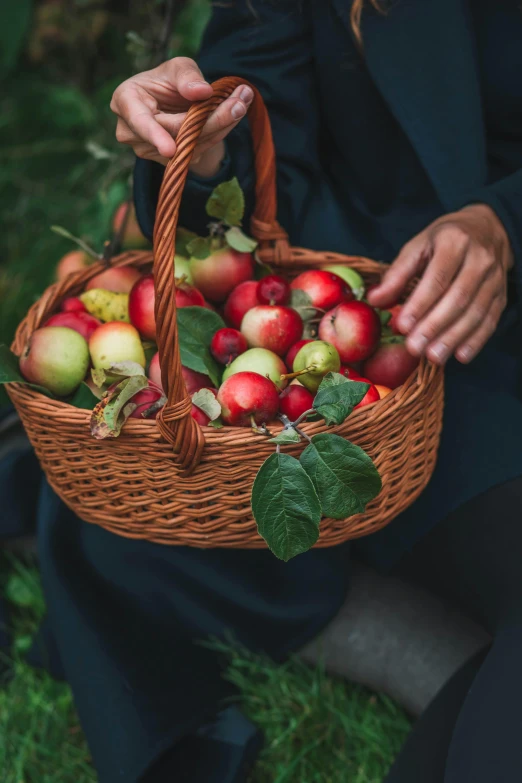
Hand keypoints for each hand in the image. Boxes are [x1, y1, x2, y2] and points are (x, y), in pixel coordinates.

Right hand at [110, 57, 253, 175]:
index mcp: (126, 102)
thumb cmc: (167, 81)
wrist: (171, 102)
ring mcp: (150, 151)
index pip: (140, 122)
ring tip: (241, 102)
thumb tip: (202, 92)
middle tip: (239, 103)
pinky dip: (217, 134)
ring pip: (190, 146)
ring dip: (220, 127)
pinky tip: (231, 116)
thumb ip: (187, 76)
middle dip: (211, 120)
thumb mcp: (177, 68)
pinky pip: (197, 151)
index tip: (170, 150)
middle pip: (175, 135)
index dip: (155, 136)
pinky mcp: (169, 163)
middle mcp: (132, 132)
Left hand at [368, 205, 512, 364]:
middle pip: (458, 298)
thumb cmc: (444, 240)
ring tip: (432, 357)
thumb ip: (397, 274)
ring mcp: (494, 278)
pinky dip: (476, 341)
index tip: (402, 326)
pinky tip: (460, 356)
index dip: (420, 304)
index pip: (437, 278)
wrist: (486, 229)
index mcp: (454, 242)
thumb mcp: (418, 246)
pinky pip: (491, 320)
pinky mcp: (502, 295)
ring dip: (453, 338)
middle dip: (434, 326)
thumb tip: (375, 300)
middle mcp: (480, 259)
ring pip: (476, 312)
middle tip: (414, 348)